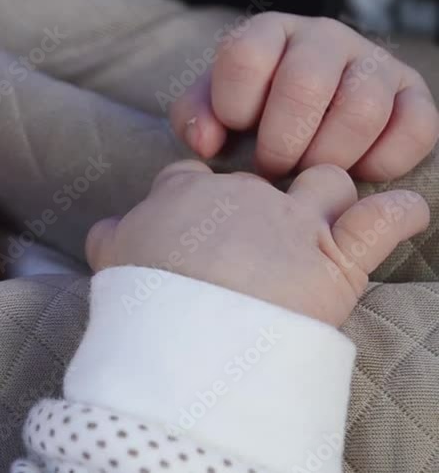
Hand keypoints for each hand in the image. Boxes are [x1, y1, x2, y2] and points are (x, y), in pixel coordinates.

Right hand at [85, 160, 428, 325]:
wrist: (185, 338)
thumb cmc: (143, 301)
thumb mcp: (112, 261)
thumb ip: (112, 238)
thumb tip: (106, 230)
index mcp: (184, 193)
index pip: (193, 174)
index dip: (195, 193)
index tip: (193, 221)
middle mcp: (241, 195)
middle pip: (260, 180)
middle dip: (261, 205)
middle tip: (253, 245)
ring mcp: (292, 222)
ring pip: (326, 181)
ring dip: (330, 196)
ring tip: (326, 222)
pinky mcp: (335, 258)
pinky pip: (383, 220)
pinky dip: (400, 214)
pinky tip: (407, 212)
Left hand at [169, 12, 438, 180]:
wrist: (303, 124)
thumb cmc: (249, 116)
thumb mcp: (210, 110)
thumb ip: (194, 117)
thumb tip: (206, 141)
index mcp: (269, 32)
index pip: (245, 55)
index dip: (234, 106)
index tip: (233, 134)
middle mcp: (324, 37)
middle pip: (306, 85)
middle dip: (282, 141)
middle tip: (272, 168)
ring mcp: (373, 61)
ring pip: (362, 109)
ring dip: (329, 156)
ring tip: (309, 173)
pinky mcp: (412, 94)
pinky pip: (416, 127)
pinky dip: (383, 161)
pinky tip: (356, 173)